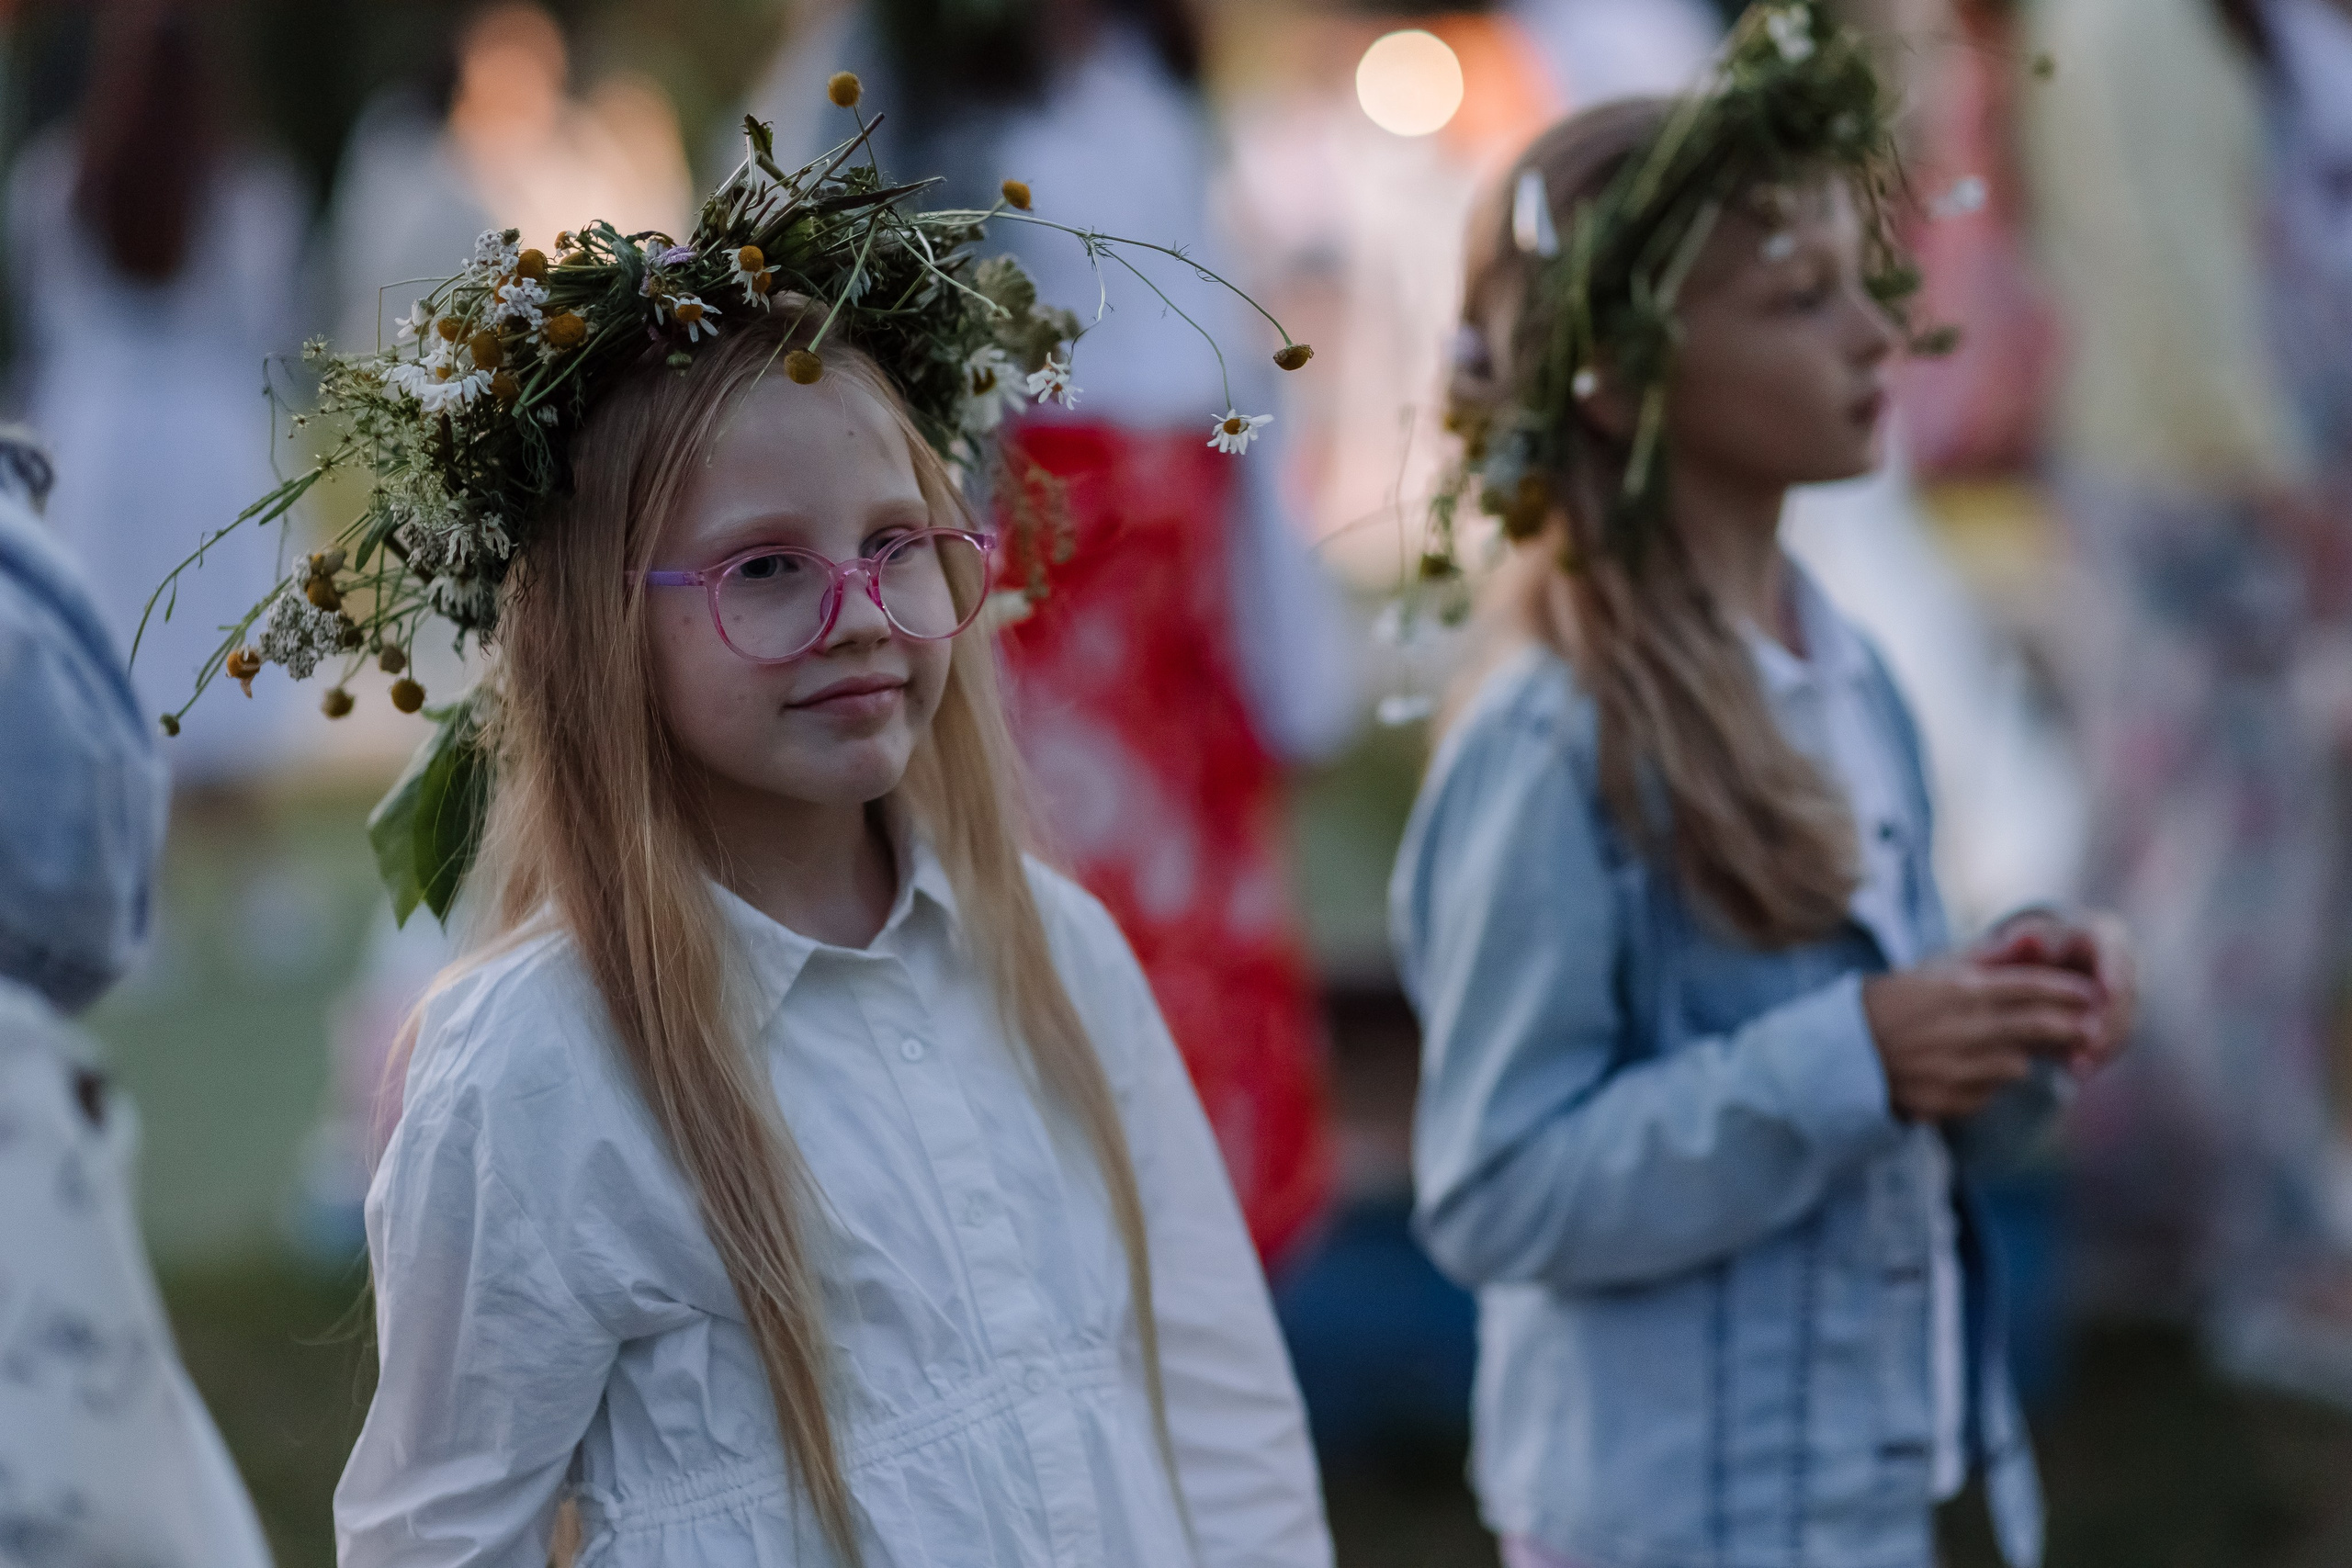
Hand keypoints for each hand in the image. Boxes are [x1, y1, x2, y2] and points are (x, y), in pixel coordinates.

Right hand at [1862, 960, 2101, 1121]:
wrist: (1842, 1053)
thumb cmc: (1893, 1004)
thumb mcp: (1933, 973)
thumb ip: (1985, 961)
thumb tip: (2032, 941)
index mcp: (1961, 991)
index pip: (2031, 987)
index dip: (2068, 991)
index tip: (2091, 994)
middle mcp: (1966, 1030)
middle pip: (2039, 1028)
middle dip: (2070, 1028)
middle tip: (2088, 1029)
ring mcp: (1960, 1069)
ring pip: (2018, 1065)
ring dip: (2019, 1058)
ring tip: (2006, 1051)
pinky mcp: (1952, 1102)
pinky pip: (1989, 1094)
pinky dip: (1986, 1085)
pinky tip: (1966, 1074)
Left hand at [1974, 908, 2135, 1076]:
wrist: (2032, 968)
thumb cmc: (2021, 951)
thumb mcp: (2017, 944)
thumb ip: (2021, 943)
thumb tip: (2029, 939)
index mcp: (2103, 935)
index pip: (2116, 951)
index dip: (2115, 971)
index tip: (2109, 992)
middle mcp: (2122, 966)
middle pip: (2126, 993)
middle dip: (2110, 1019)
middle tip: (2091, 1040)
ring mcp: (2124, 997)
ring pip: (2123, 1022)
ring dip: (2104, 1045)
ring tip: (2079, 1065)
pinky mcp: (2117, 1023)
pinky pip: (2113, 1041)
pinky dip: (2097, 1056)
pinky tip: (2077, 1072)